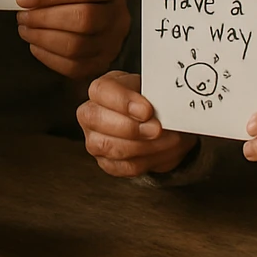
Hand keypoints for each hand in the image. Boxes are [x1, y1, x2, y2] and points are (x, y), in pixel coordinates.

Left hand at [15, 0, 130, 78]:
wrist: (92, 21)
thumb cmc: (77, 0)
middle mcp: (117, 17)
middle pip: (83, 18)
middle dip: (45, 18)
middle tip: (24, 15)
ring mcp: (111, 43)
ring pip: (76, 45)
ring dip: (42, 38)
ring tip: (27, 29)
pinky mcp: (100, 65)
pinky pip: (72, 66)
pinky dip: (48, 56)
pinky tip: (36, 45)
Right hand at [77, 71, 196, 176]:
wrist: (165, 124)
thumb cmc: (154, 101)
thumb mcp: (155, 89)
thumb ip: (155, 94)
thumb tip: (163, 105)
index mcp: (102, 89)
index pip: (101, 91)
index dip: (122, 101)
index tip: (147, 110)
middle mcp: (91, 113)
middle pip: (95, 119)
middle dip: (130, 127)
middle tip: (156, 128)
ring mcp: (95, 140)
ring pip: (108, 146)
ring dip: (142, 146)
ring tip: (165, 140)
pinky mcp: (107, 163)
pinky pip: (123, 167)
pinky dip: (146, 161)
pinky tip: (159, 150)